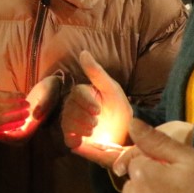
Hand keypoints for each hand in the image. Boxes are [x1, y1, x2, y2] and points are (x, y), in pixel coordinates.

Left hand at [0, 74, 62, 142]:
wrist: (52, 86)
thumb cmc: (51, 90)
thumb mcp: (48, 95)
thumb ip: (43, 105)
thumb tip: (35, 116)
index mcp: (36, 123)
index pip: (22, 137)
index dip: (11, 137)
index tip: (0, 133)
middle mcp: (30, 125)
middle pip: (16, 139)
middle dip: (4, 138)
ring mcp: (26, 121)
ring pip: (13, 133)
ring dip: (3, 132)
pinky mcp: (22, 116)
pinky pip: (12, 125)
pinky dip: (4, 124)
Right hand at [63, 50, 130, 166]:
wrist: (127, 133)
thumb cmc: (119, 108)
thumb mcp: (112, 89)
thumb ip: (96, 72)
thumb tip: (83, 52)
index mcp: (83, 92)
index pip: (77, 93)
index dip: (85, 102)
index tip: (98, 110)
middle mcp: (74, 106)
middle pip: (69, 108)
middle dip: (83, 117)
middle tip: (97, 122)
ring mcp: (73, 122)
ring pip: (66, 123)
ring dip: (79, 128)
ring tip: (92, 131)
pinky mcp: (75, 138)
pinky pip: (67, 138)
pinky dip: (73, 139)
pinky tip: (83, 140)